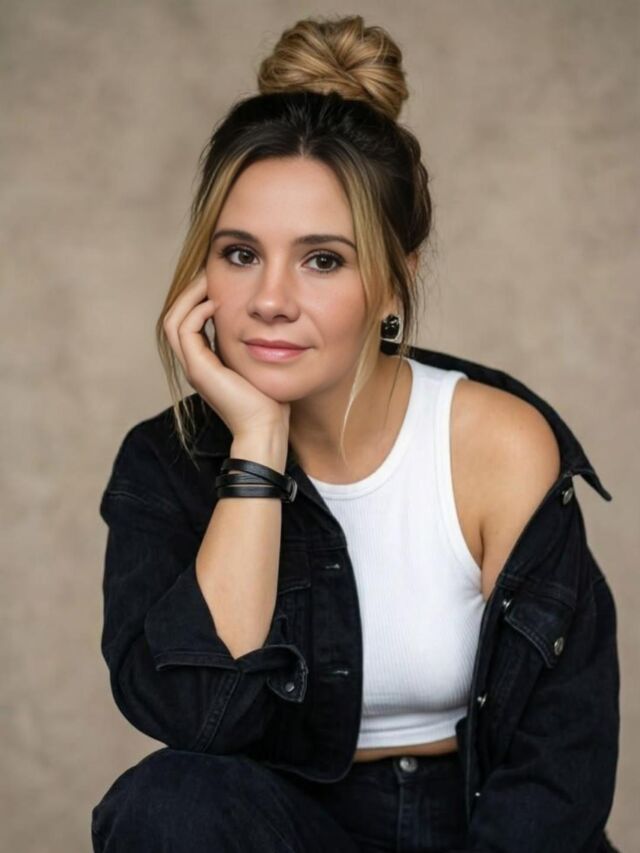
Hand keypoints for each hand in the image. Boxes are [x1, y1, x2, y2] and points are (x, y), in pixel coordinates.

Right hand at [163, 270, 290, 439]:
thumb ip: (254, 343)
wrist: (266, 428)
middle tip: (209, 271)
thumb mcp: (260, 362)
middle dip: (190, 291)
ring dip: (189, 296)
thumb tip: (267, 320)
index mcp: (206, 362)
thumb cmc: (270, 400)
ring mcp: (194, 367)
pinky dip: (197, 312)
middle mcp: (194, 364)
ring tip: (209, 280)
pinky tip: (216, 304)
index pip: (188, 321)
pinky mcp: (199, 370)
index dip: (197, 297)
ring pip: (173, 320)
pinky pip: (185, 331)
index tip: (218, 279)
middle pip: (174, 316)